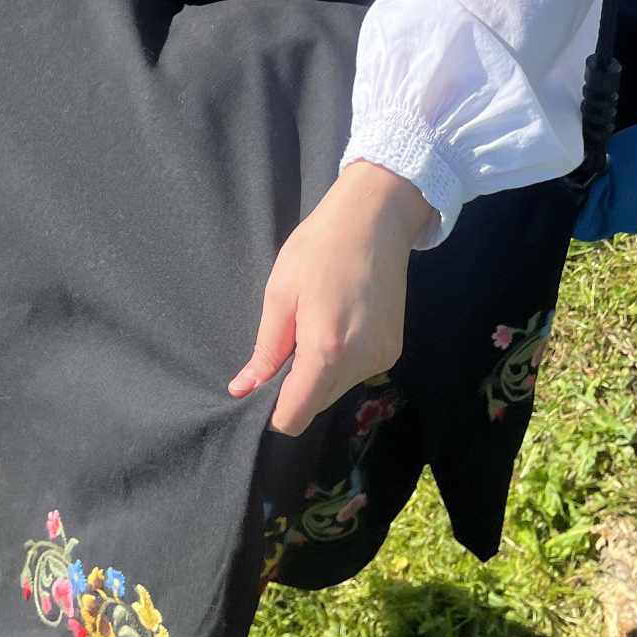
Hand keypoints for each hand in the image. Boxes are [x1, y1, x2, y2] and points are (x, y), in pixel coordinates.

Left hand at [227, 162, 436, 436]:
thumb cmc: (318, 248)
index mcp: (326, 350)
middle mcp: (360, 363)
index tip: (261, 388)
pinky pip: (357, 373)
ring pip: (336, 391)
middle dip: (295, 389)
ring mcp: (382, 359)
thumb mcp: (280, 293)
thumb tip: (242, 390)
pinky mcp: (394, 350)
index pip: (295, 417)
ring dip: (319, 374)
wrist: (375, 218)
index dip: (272, 413)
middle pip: (315, 406)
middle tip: (287, 344)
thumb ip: (265, 350)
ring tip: (315, 325)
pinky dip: (341, 362)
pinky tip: (338, 324)